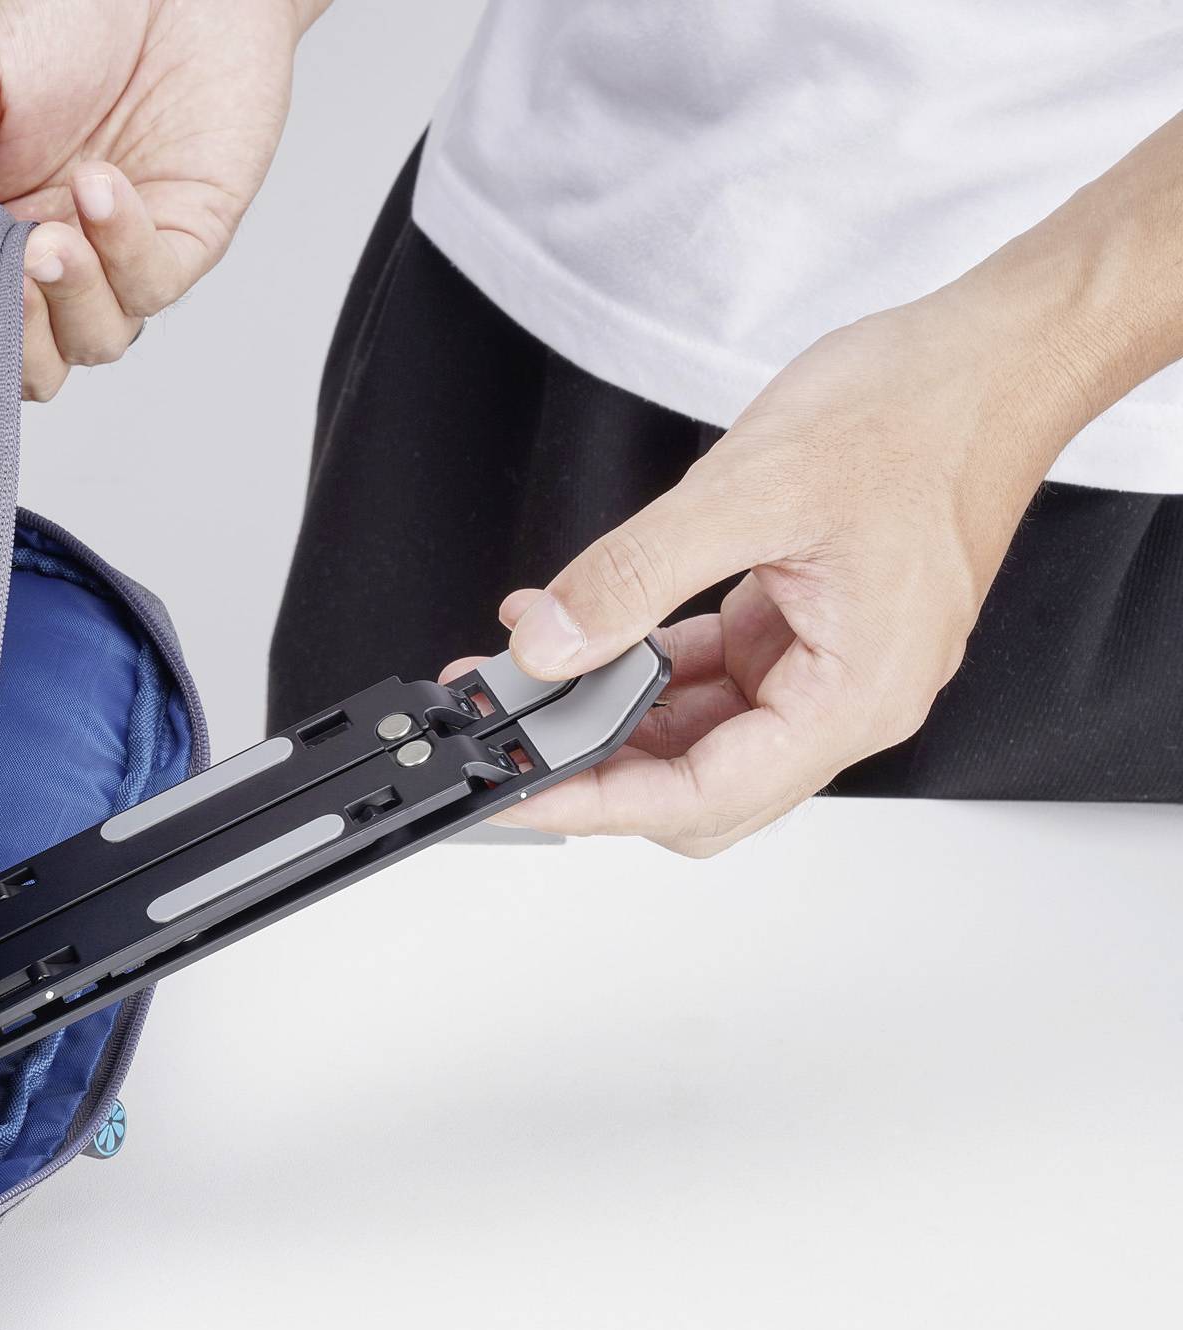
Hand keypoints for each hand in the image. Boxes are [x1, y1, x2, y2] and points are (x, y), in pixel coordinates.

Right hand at [0, 0, 322, 398]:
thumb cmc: (74, 17)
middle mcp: (51, 256)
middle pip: (24, 363)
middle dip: (8, 339)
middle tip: (0, 274)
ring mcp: (115, 257)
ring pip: (90, 341)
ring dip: (67, 299)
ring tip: (48, 236)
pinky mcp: (181, 243)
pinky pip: (149, 286)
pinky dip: (120, 249)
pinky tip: (102, 186)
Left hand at [443, 296, 1056, 855]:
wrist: (993, 355)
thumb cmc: (922, 413)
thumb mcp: (749, 487)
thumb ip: (633, 576)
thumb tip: (549, 644)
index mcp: (858, 693)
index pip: (707, 794)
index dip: (601, 801)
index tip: (521, 789)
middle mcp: (847, 696)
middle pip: (699, 786)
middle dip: (598, 766)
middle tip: (510, 738)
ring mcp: (823, 663)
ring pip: (694, 733)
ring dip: (608, 710)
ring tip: (525, 676)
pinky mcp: (800, 626)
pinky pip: (703, 673)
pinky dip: (635, 660)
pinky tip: (578, 627)